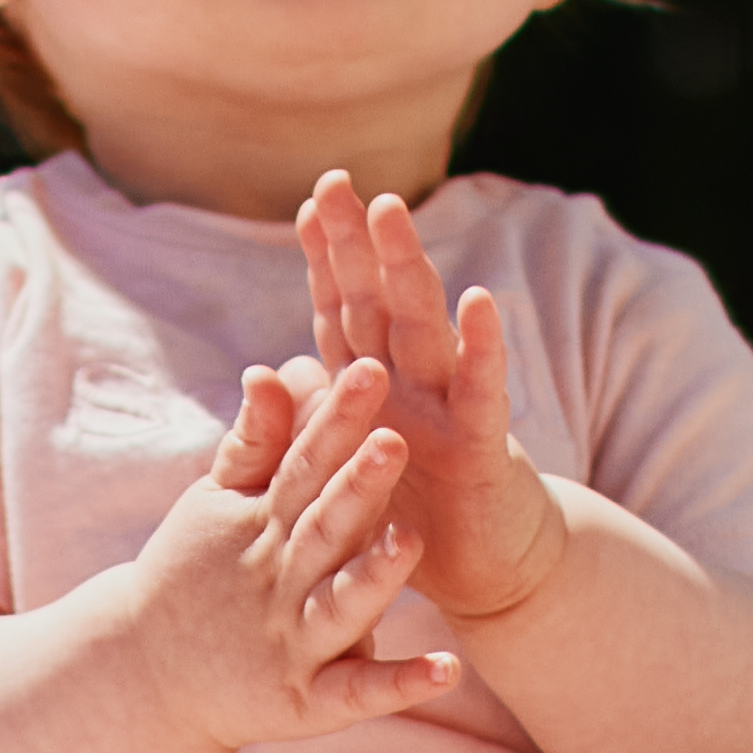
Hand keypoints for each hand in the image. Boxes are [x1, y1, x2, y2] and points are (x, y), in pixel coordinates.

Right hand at [119, 353, 459, 752]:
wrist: (148, 675)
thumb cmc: (195, 575)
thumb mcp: (216, 504)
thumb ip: (252, 443)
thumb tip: (270, 370)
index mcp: (266, 525)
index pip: (305, 464)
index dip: (335, 420)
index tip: (369, 372)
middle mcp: (282, 580)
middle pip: (324, 528)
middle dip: (357, 487)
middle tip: (395, 441)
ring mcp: (294, 642)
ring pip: (340, 605)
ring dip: (375, 576)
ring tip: (411, 541)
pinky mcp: (308, 701)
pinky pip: (358, 692)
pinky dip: (400, 684)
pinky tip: (448, 669)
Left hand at [295, 174, 571, 622]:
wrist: (487, 571)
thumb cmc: (414, 513)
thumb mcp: (349, 467)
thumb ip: (312, 420)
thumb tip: (265, 370)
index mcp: (376, 388)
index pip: (345, 312)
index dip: (328, 259)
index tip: (309, 202)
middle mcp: (412, 385)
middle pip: (379, 303)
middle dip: (359, 243)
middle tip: (339, 181)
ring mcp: (449, 409)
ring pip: (424, 329)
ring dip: (407, 270)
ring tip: (391, 214)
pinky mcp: (483, 448)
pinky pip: (481, 393)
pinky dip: (481, 349)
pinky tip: (478, 302)